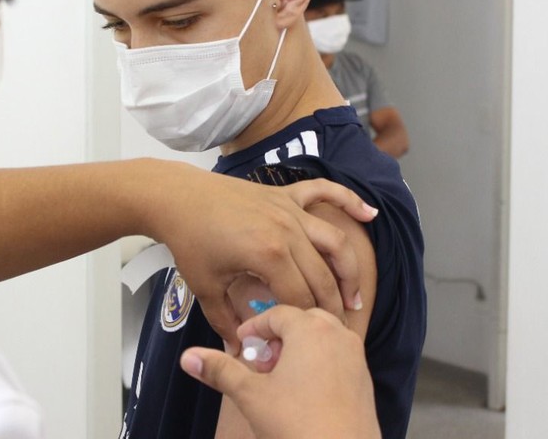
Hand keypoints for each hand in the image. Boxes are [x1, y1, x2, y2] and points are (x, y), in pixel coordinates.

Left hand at [141, 163, 376, 345]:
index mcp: (269, 256)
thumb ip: (228, 323)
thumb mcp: (206, 289)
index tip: (311, 344)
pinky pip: (325, 192)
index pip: (302, 299)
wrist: (177, 199)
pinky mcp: (286, 194)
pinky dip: (349, 200)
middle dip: (333, 307)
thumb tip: (240, 355)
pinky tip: (370, 214)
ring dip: (349, 270)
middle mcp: (287, 231)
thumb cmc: (189, 242)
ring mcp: (289, 209)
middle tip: (336, 330)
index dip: (308, 325)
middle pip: (323, 277)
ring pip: (334, 242)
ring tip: (355, 297)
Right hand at [180, 305, 380, 438]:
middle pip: (302, 321)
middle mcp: (338, 335)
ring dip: (299, 349)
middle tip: (262, 363)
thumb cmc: (296, 424)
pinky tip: (305, 394)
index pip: (276, 314)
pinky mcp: (365, 380)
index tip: (242, 346)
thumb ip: (220, 371)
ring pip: (322, 338)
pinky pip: (338, 357)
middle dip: (279, 337)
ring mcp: (356, 357)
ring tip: (281, 379)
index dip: (254, 328)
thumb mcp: (251, 396)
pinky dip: (319, 364)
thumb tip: (187, 357)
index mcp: (310, 329)